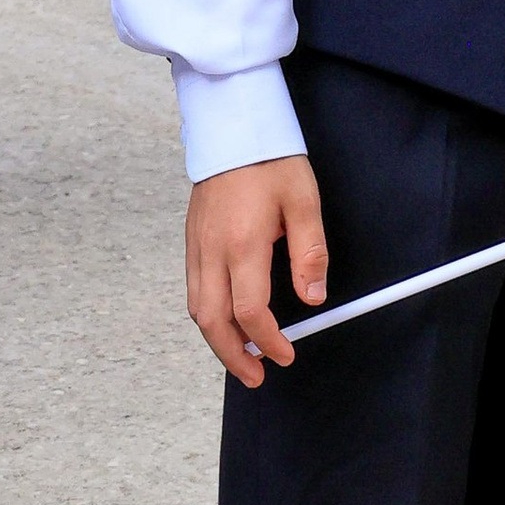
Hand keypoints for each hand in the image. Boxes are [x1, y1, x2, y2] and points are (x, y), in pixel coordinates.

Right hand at [186, 156, 326, 385]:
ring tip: (243, 356)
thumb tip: (313, 298)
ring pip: (197, 310)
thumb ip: (310, 253)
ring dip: (217, 340)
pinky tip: (227, 321)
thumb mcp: (304, 201)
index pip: (249, 311)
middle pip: (212, 323)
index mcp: (242, 244)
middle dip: (233, 357)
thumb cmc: (270, 161)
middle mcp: (211, 251)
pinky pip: (194, 290)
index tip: (285, 354)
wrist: (231, 127)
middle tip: (256, 377)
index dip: (267, 341)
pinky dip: (208, 316)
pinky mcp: (192, 241)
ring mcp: (196, 247)